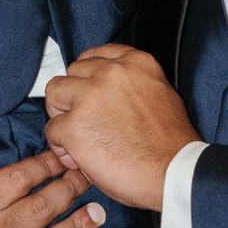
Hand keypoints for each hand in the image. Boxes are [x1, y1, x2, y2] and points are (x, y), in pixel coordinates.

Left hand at [44, 45, 199, 209]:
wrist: (175, 173)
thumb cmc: (171, 145)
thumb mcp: (161, 96)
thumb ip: (132, 86)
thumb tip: (108, 97)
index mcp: (136, 63)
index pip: (96, 54)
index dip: (87, 76)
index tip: (87, 90)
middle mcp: (112, 73)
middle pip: (72, 72)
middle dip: (73, 96)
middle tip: (81, 119)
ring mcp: (90, 97)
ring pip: (55, 93)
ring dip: (61, 115)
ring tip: (75, 136)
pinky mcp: (75, 125)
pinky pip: (52, 129)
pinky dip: (60, 145)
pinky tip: (77, 156)